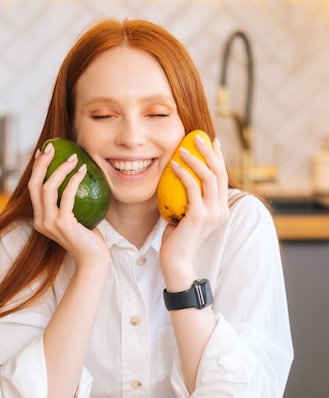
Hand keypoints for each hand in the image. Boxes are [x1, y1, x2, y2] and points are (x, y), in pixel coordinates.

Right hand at [28, 143, 109, 267]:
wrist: (93, 260)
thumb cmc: (88, 238)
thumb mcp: (75, 218)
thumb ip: (69, 203)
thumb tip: (75, 176)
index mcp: (40, 219)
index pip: (33, 189)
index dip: (36, 168)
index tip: (43, 152)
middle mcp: (40, 221)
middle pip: (34, 185)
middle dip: (42, 163)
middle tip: (52, 147)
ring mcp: (50, 223)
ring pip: (48, 187)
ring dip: (60, 168)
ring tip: (74, 157)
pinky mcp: (63, 224)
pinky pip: (67, 195)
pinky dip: (73, 180)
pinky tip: (83, 170)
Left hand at [160, 136, 228, 288]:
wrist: (175, 259)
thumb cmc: (176, 237)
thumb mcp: (185, 212)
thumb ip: (188, 197)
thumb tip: (180, 174)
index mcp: (221, 209)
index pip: (223, 177)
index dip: (218, 157)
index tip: (211, 141)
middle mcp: (221, 210)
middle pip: (220, 172)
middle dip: (210, 152)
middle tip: (197, 138)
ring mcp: (212, 213)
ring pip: (209, 177)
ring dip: (196, 159)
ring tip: (184, 149)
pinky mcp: (199, 216)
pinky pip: (192, 188)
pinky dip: (184, 173)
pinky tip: (174, 165)